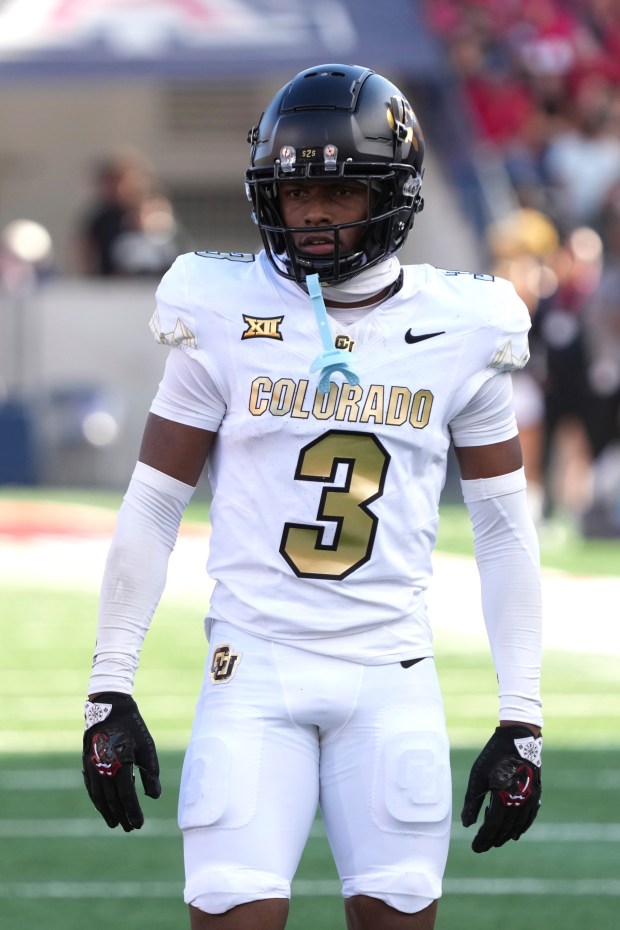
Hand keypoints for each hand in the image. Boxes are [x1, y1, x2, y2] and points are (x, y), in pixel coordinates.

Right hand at [82, 692, 160, 830]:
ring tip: (114, 823)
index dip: (133, 812)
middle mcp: (104, 769)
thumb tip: (154, 797)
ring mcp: (93, 767)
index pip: (127, 797)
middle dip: (121, 816)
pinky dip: (97, 800)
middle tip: (129, 829)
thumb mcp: (147, 747)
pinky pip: (91, 787)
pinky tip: (102, 806)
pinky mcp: (87, 764)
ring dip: (107, 812)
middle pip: (112, 801)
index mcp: (121, 765)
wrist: (109, 709)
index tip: (139, 825)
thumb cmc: (133, 728)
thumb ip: (151, 773)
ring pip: (99, 797)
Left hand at [461, 725, 541, 852]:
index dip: (484, 839)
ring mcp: (530, 798)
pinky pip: (529, 817)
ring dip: (507, 835)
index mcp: (503, 796)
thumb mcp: (478, 776)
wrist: (519, 737)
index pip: (493, 826)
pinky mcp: (536, 793)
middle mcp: (519, 801)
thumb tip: (467, 825)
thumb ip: (472, 802)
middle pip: (506, 829)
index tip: (475, 848)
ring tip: (496, 841)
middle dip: (493, 839)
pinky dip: (521, 827)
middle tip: (483, 846)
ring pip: (518, 825)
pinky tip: (516, 833)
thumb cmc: (494, 755)